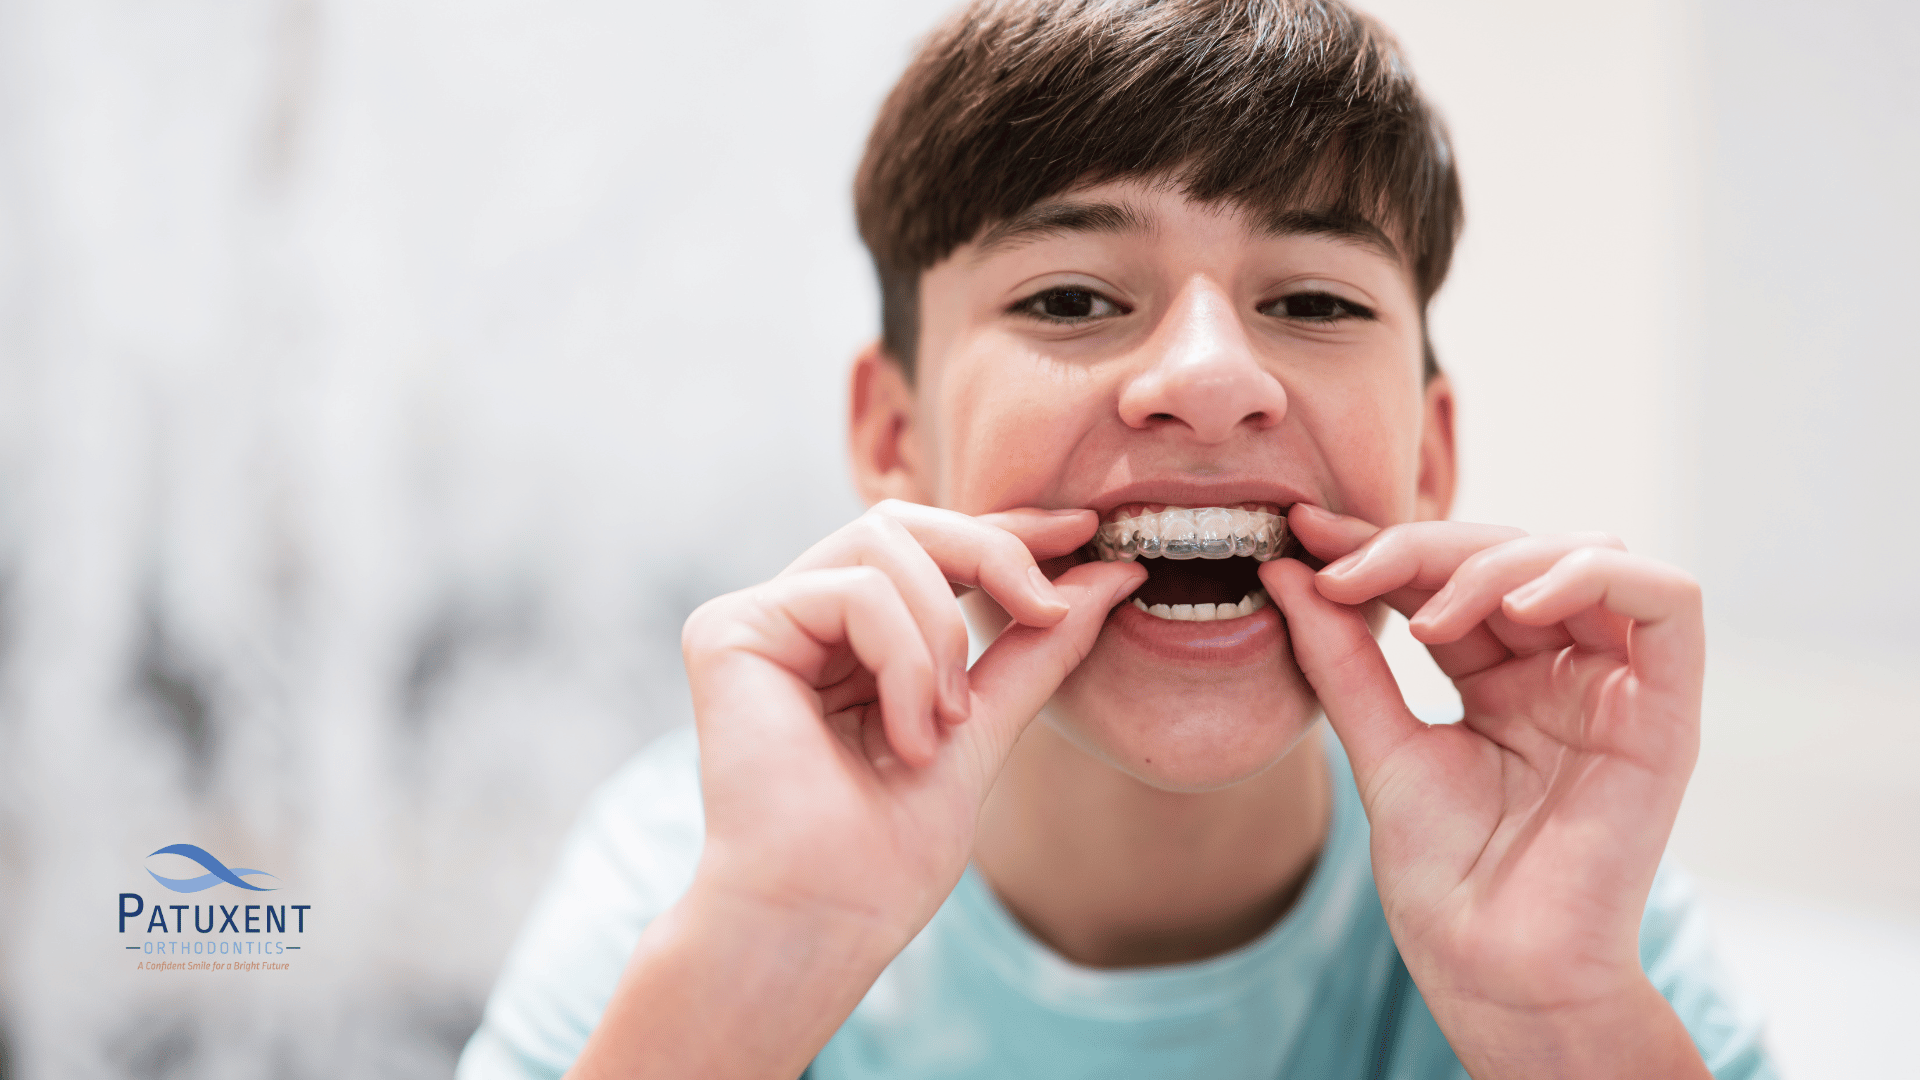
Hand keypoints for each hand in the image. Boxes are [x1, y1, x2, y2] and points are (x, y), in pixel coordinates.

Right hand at [573, 501, 1142, 1079]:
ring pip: (883, 543)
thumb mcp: (985, 729)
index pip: (929, 550)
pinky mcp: (728, 631)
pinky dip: (902, 661)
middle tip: (1044, 609)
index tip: (1087, 532)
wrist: (825, 918)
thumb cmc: (886, 855)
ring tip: (944, 727)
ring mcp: (760, 620)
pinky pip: (852, 591)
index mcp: (849, 640)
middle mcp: (799, 619)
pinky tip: (905, 737)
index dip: (1005, 531)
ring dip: (941, 636)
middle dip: (991, 553)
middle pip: (904, 521)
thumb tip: (1111, 576)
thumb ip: (1035, 649)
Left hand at [1262, 506, 1708, 1076]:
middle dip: (1422, 546)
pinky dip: (1590, 576)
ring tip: (1423, 616)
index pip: (1450, 572)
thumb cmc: (1444, 877)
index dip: (1381, 543)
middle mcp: (1561, 669)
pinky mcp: (1667, 710)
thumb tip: (1286, 566)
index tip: (1302, 535)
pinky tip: (1514, 607)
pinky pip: (1667, 601)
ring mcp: (1616, 685)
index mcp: (1500, 675)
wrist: (1490, 967)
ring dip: (1494, 560)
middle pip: (1511, 550)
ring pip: (1583, 555)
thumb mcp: (1377, 744)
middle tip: (1344, 569)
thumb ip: (1340, 657)